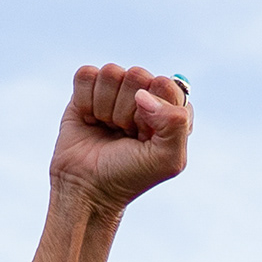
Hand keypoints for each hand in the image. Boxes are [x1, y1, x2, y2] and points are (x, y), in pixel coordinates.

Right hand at [49, 64, 188, 216]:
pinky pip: (86, 74)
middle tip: (125, 134)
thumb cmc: (131, 175)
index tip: (144, 135)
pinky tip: (90, 120)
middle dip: (127, 110)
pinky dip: (85, 100)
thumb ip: (176, 123)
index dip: (153, 110)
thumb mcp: (168, 160)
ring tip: (108, 129)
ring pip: (111, 72)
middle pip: (137, 75)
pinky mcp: (87, 91)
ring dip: (106, 107)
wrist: (87, 189)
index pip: (166, 85)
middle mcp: (145, 96)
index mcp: (170, 109)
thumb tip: (142, 94)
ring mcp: (115, 91)